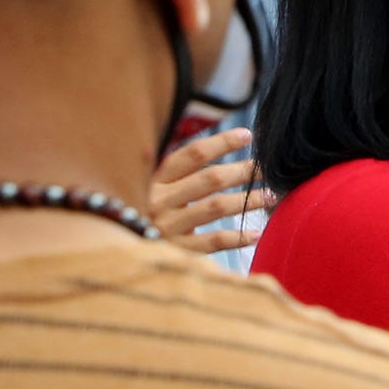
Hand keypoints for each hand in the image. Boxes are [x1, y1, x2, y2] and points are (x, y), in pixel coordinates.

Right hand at [149, 129, 278, 252]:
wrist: (117, 254)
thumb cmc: (146, 213)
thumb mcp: (151, 188)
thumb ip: (176, 171)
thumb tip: (215, 144)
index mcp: (155, 180)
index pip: (192, 154)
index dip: (222, 142)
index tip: (248, 135)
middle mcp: (160, 201)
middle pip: (210, 179)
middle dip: (242, 171)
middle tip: (265, 169)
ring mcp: (168, 227)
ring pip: (216, 207)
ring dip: (247, 200)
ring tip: (271, 196)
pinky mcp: (176, 251)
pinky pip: (212, 242)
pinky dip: (237, 237)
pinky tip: (256, 233)